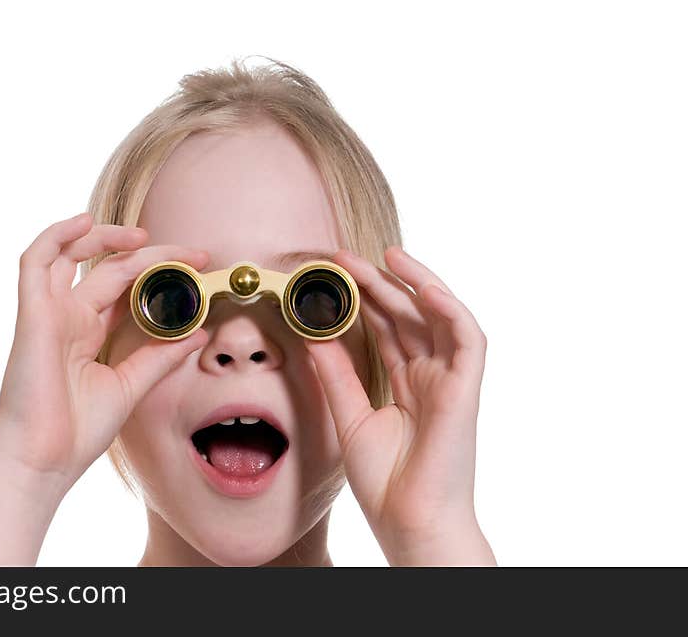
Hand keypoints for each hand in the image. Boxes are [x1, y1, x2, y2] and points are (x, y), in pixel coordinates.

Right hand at [0, 212, 210, 490]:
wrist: (43, 462)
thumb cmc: (76, 432)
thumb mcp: (131, 388)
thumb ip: (160, 358)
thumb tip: (197, 333)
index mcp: (89, 333)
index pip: (126, 288)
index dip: (161, 273)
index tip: (200, 268)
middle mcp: (69, 317)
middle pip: (110, 268)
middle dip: (153, 255)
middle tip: (193, 254)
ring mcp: (49, 313)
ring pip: (70, 254)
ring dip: (105, 237)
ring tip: (144, 237)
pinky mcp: (32, 314)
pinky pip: (35, 261)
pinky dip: (56, 236)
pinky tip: (85, 222)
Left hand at [303, 244, 494, 564]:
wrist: (408, 522)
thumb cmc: (387, 481)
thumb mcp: (349, 415)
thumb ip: (335, 373)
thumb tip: (312, 333)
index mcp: (407, 382)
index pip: (385, 327)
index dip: (362, 297)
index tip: (331, 273)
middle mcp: (430, 375)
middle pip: (406, 315)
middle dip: (379, 282)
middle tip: (344, 256)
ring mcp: (449, 380)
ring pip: (438, 317)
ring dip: (415, 283)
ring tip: (386, 257)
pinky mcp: (466, 389)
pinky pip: (468, 339)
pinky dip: (450, 310)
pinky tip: (423, 288)